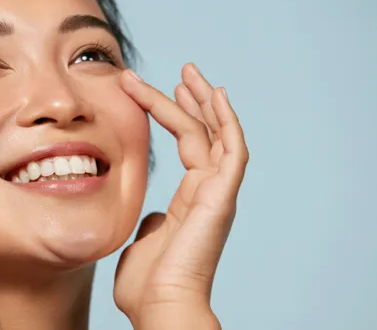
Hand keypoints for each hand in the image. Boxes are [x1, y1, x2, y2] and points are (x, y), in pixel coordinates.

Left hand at [114, 64, 248, 329]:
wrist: (160, 305)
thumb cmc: (148, 283)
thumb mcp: (144, 239)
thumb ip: (152, 220)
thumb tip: (153, 213)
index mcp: (191, 198)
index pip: (188, 144)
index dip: (174, 114)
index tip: (155, 90)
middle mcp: (208, 191)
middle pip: (206, 133)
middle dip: (194, 99)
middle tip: (183, 71)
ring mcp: (218, 192)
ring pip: (217, 134)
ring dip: (205, 101)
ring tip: (190, 72)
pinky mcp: (222, 196)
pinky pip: (232, 150)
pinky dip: (227, 121)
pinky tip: (216, 95)